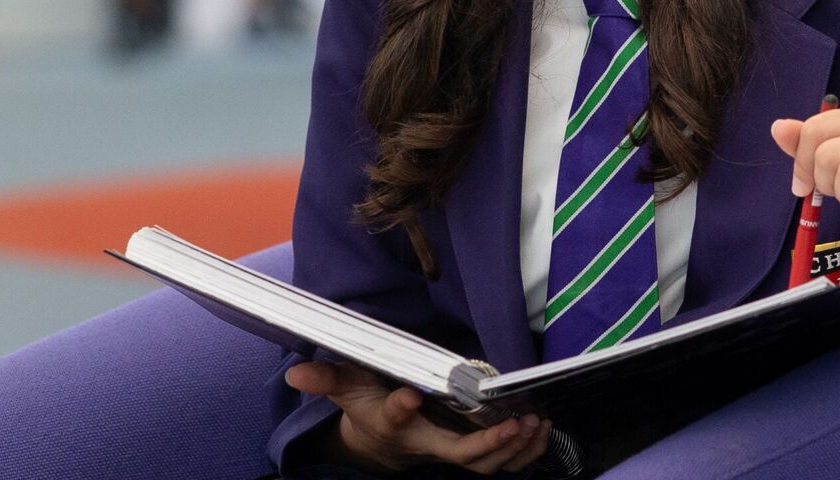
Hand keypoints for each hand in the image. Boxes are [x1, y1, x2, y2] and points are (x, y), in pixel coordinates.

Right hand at [285, 361, 552, 474]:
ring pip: (485, 465)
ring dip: (515, 450)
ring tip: (536, 424)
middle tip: (515, 421)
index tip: (408, 395)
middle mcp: (425, 443)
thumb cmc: (367, 407)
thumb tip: (296, 373)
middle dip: (489, 444)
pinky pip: (499, 463)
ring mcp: (449, 451)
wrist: (377, 441)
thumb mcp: (346, 389)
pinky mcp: (467, 452)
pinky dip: (524, 453)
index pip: (395, 417)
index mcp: (394, 424)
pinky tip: (542, 431)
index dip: (401, 408)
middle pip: (459, 455)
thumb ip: (327, 379)